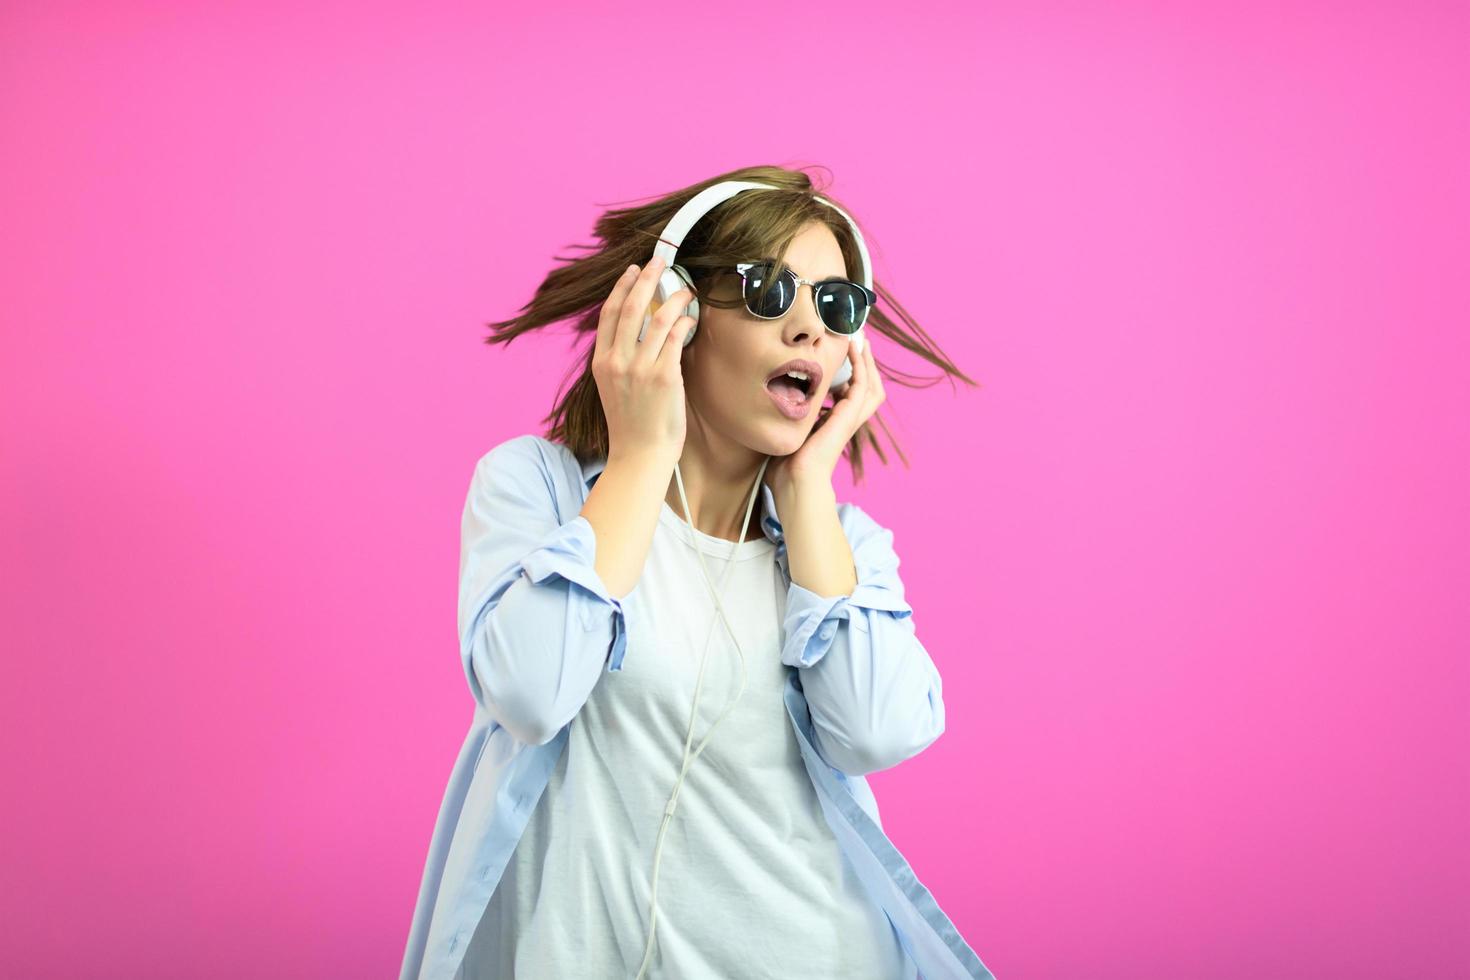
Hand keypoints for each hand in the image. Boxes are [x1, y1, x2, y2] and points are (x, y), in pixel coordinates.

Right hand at [592, 255, 694, 462]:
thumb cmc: (632, 425)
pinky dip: (684, 322)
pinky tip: (691, 317)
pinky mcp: (664, 377)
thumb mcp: (612, 388)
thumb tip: (638, 332)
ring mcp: (640, 369)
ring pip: (657, 318)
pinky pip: (676, 338)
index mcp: (601, 363)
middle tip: (659, 262)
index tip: (632, 272)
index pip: (609, 314)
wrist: (639, 455)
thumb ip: (619, 360)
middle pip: (631, 307)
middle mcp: (617, 362)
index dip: (621, 288)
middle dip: (647, 278)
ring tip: (685, 288)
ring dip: (674, 297)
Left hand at [764, 338, 885, 496]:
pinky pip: (862, 384)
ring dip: (867, 360)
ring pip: (871, 384)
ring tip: (859, 337)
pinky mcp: (848, 416)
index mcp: (831, 424)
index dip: (848, 373)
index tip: (839, 353)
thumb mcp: (782, 434)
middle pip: (866, 387)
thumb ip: (779, 420)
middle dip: (864, 362)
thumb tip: (759, 407)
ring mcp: (849, 418)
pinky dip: (861, 365)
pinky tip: (853, 347)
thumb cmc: (784, 468)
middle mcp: (844, 420)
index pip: (848, 394)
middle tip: (857, 338)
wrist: (794, 482)